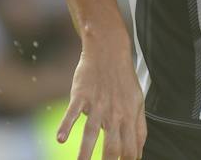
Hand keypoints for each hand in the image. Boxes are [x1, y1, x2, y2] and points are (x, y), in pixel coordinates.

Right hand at [58, 40, 146, 159]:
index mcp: (129, 116)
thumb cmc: (123, 78)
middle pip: (111, 145)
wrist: (108, 50)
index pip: (130, 148)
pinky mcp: (81, 95)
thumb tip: (139, 152)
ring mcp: (97, 103)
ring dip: (85, 153)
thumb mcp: (138, 101)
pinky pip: (72, 112)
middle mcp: (114, 113)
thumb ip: (139, 128)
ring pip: (91, 132)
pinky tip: (60, 138)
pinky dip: (66, 125)